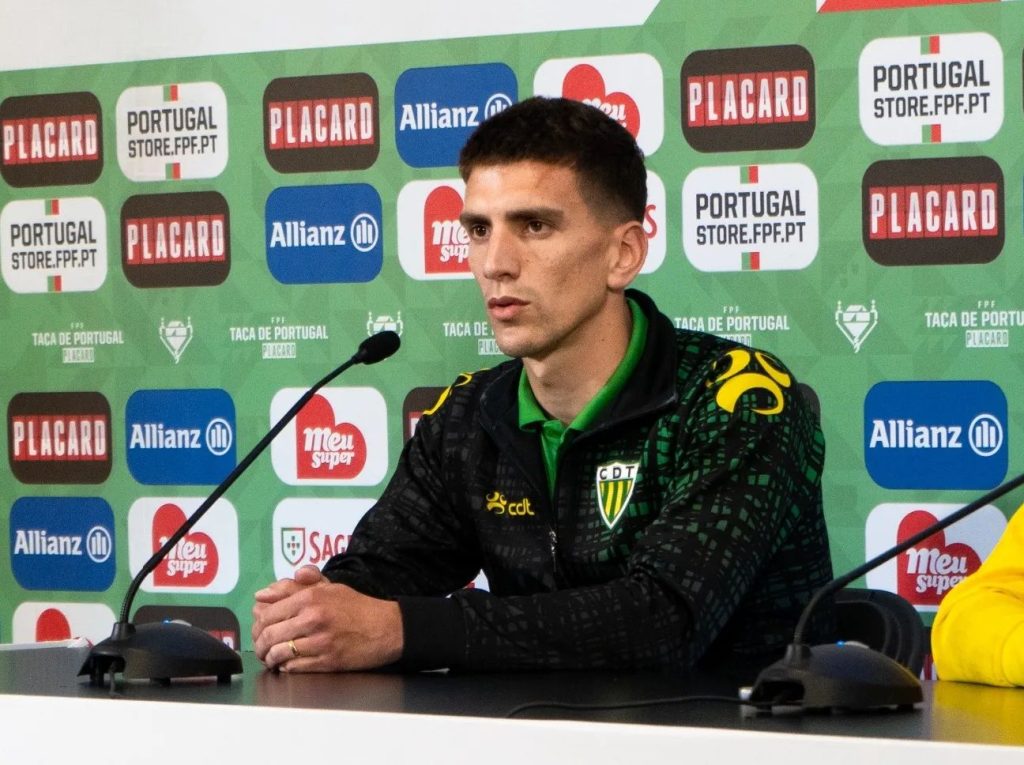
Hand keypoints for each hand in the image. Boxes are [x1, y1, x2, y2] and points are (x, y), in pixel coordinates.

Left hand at [252, 565, 403, 671]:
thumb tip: (264, 594)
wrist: (386, 628)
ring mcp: (319, 641)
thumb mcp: (329, 587)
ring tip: (271, 658)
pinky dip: (286, 667)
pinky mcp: (327, 661)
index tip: (259, 630)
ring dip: (270, 658)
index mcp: (310, 597)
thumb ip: (297, 586)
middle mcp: (312, 617)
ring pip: (279, 653)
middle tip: (261, 648)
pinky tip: (287, 664)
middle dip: (259, 644)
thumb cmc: (357, 607)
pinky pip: (294, 667)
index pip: (268, 613)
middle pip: (269, 635)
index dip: (257, 624)